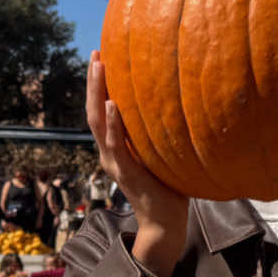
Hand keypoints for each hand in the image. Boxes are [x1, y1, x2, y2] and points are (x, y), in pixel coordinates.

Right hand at [87, 50, 187, 274]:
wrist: (166, 223)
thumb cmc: (170, 187)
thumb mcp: (162, 153)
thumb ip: (161, 132)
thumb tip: (184, 100)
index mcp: (116, 148)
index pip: (101, 110)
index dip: (99, 85)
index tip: (102, 56)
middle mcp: (110, 153)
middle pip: (94, 111)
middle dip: (93, 81)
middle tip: (95, 53)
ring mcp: (115, 163)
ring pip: (99, 123)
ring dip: (97, 93)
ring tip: (99, 67)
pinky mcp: (126, 173)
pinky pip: (117, 146)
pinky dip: (113, 125)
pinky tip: (113, 105)